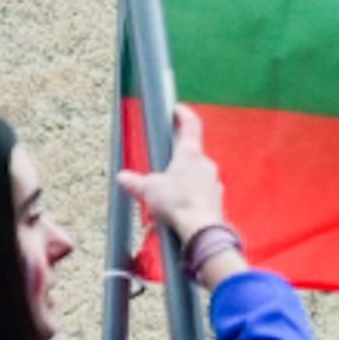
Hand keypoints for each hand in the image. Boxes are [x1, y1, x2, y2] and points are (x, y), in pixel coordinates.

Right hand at [119, 122, 233, 262]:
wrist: (201, 230)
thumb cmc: (177, 203)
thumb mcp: (148, 190)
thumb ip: (135, 183)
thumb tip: (122, 177)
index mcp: (190, 154)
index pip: (190, 125)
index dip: (183, 114)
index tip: (176, 109)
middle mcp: (206, 165)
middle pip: (190, 155)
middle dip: (176, 161)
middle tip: (161, 170)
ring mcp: (214, 183)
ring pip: (196, 177)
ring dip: (183, 182)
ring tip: (166, 198)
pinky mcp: (216, 202)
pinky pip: (201, 195)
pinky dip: (190, 199)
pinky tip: (178, 212)